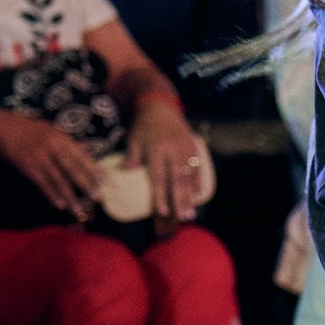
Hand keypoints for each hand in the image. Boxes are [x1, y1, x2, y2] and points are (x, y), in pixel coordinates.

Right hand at [0, 105, 101, 219]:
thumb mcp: (52, 130)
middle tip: (99, 197)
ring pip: (58, 180)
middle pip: (73, 169)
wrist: (2, 128)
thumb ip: (70, 142)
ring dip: (70, 196)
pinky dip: (51, 195)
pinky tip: (60, 205)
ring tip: (79, 209)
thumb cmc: (30, 130)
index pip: (82, 156)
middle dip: (87, 184)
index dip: (94, 169)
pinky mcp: (28, 167)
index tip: (106, 181)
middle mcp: (52, 147)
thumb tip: (88, 148)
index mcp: (61, 138)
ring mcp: (39, 158)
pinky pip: (42, 184)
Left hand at [127, 100, 206, 220]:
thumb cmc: (144, 125)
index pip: (159, 178)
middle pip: (178, 181)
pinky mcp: (193, 147)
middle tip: (184, 217)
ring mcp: (185, 150)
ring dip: (191, 196)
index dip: (161, 196)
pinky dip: (198, 182)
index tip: (162, 212)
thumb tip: (127, 172)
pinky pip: (197, 168)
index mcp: (157, 151)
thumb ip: (132, 156)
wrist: (161, 107)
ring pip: (190, 177)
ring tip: (191, 211)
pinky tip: (197, 194)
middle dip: (181, 201)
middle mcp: (173, 152)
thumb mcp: (133, 139)